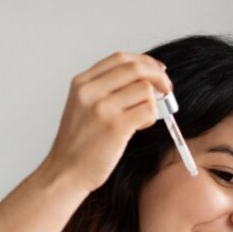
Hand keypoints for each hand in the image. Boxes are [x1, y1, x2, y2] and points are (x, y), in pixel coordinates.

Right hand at [41, 51, 171, 193]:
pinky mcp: (116, 127)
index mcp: (82, 83)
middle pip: (136, 69)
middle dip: (158, 76)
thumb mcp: (82, 107)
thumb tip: (144, 80)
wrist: (65, 172)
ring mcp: (103, 108)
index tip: (157, 70)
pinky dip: (151, 117)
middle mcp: (91, 91)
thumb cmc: (78, 145)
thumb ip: (105, 90)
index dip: (145, 61)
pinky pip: (149, 110)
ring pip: (145, 90)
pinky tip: (140, 126)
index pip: (120, 58)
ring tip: (142, 118)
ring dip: (153, 103)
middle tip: (167, 89)